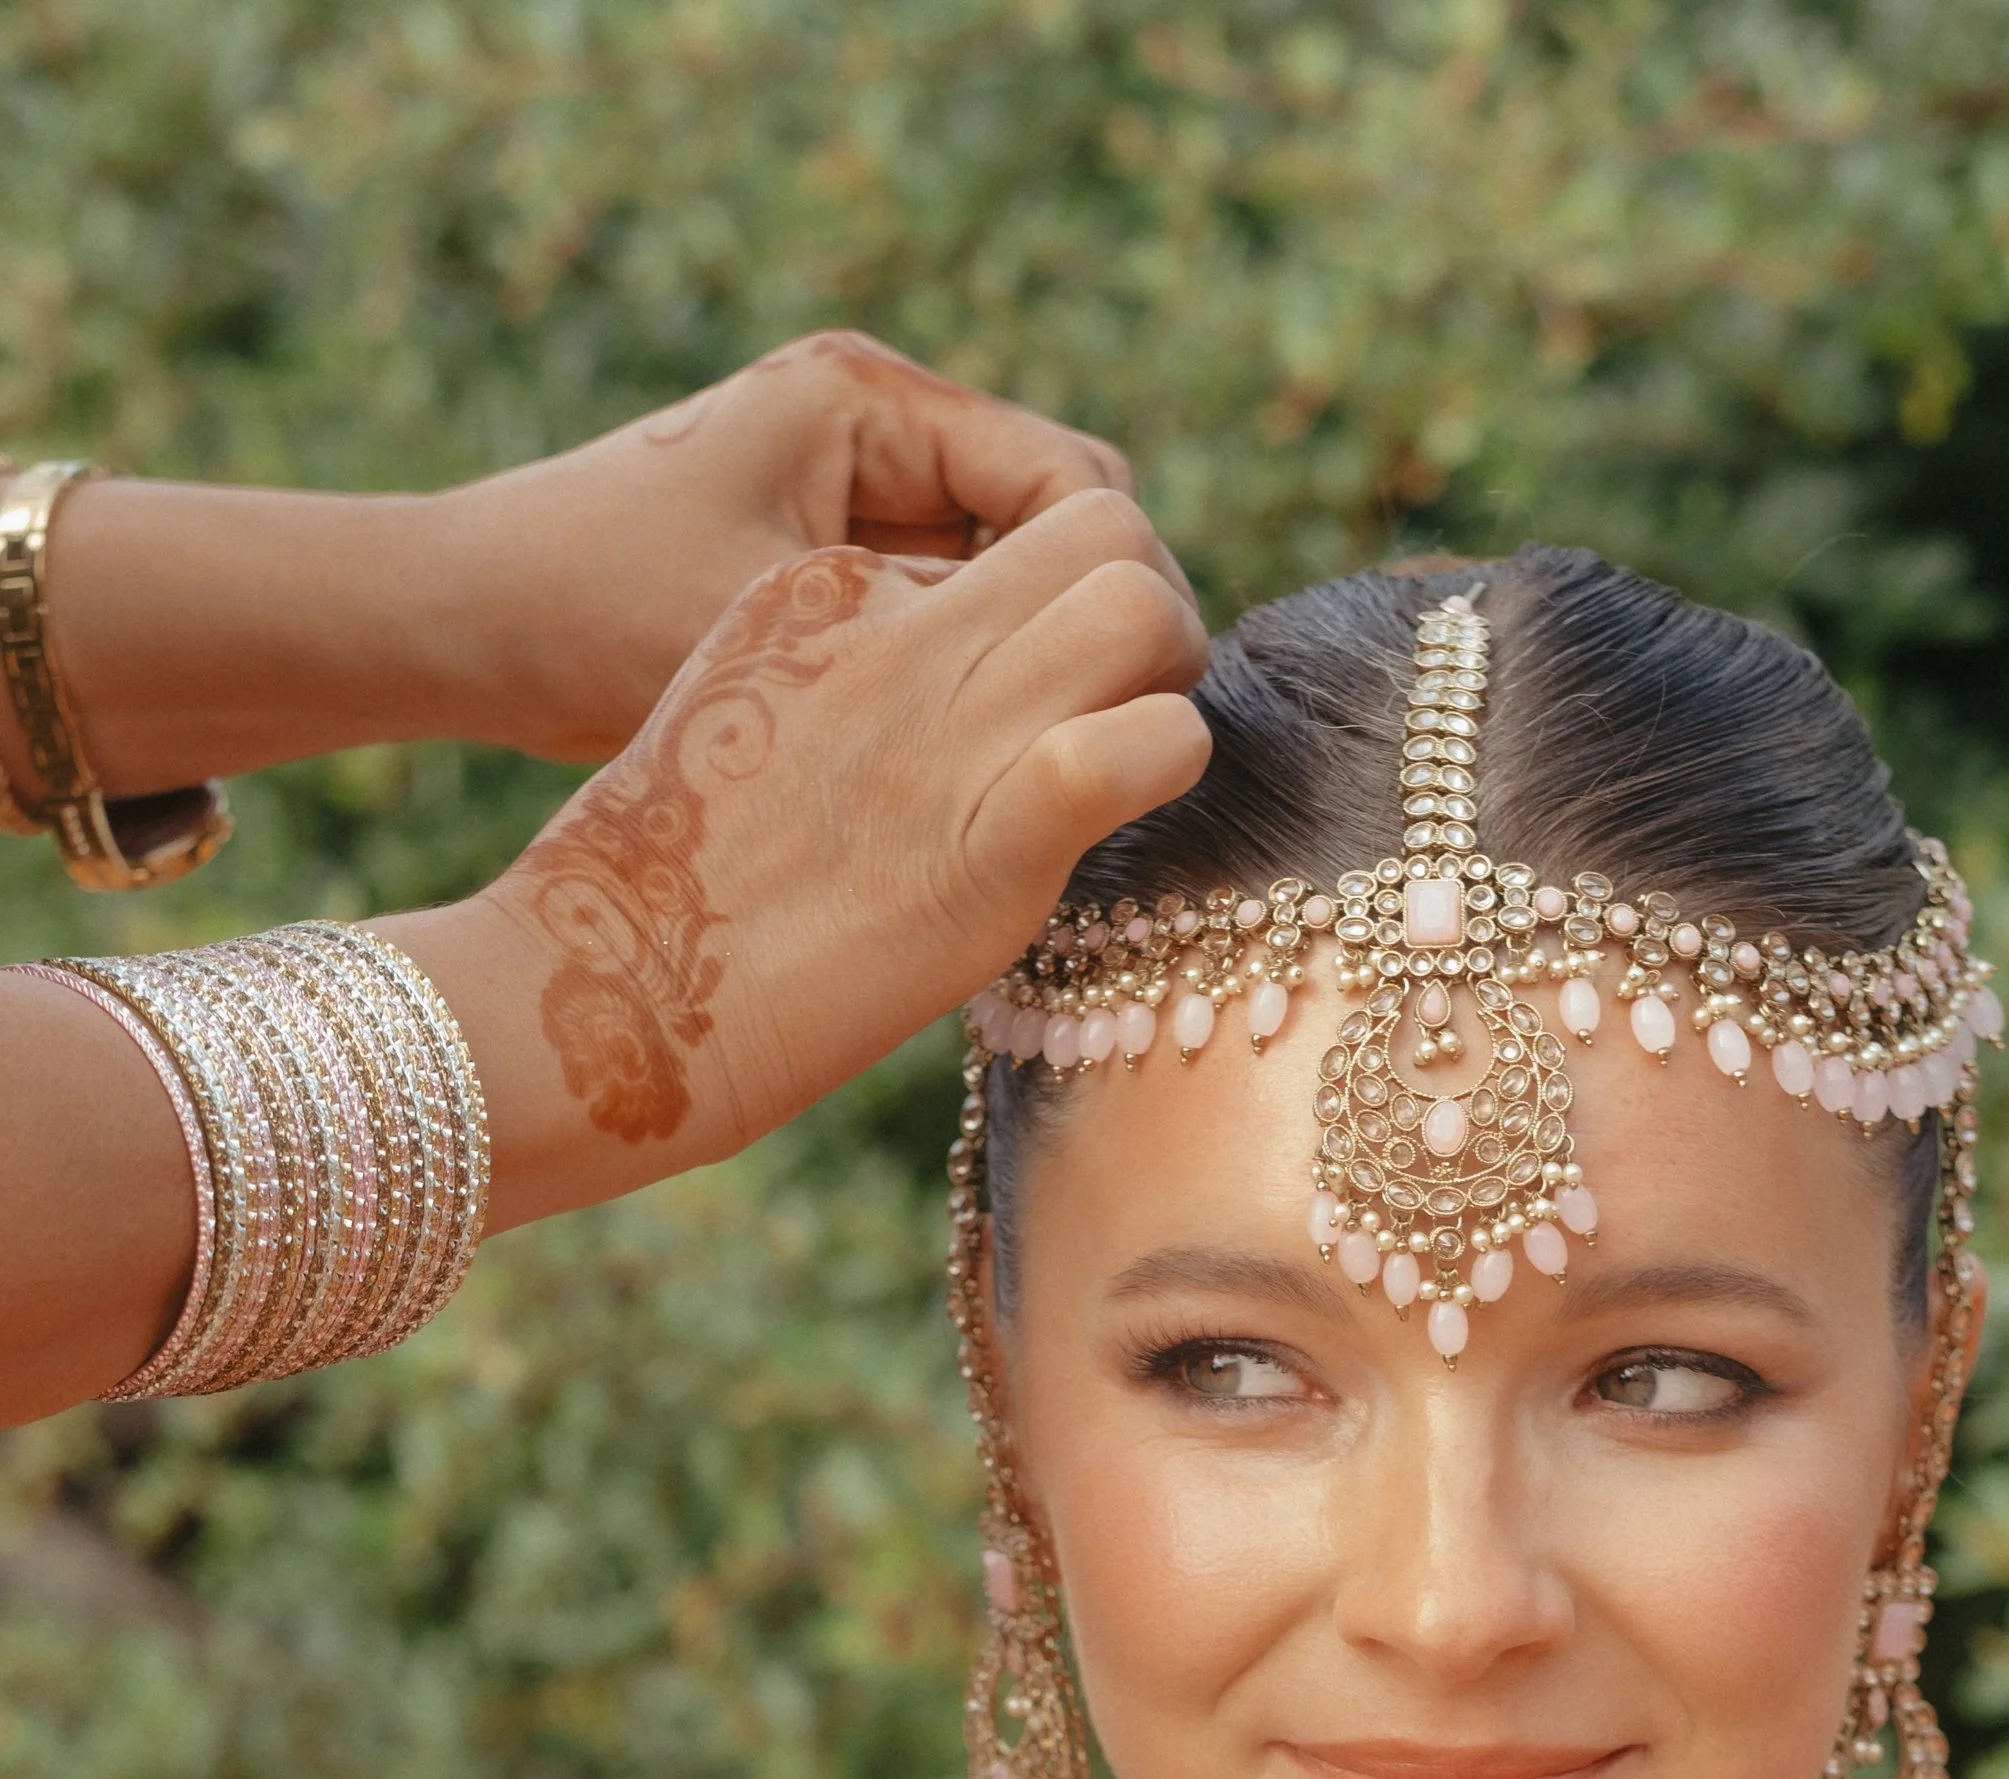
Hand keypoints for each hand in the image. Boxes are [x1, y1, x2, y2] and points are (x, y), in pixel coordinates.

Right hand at [396, 489, 1211, 1225]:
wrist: (618, 986)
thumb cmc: (683, 886)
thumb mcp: (751, 716)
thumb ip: (852, 675)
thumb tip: (961, 691)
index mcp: (834, 586)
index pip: (1011, 542)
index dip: (1063, 607)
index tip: (1058, 688)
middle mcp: (899, 633)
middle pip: (1102, 525)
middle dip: (1155, 598)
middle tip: (1145, 696)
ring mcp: (944, 727)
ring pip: (1139, 603)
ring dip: (1175, 672)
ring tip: (1145, 749)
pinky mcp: (989, 835)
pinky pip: (1135, 744)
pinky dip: (1167, 760)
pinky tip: (1137, 804)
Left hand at [428, 331, 1170, 762]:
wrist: (461, 627)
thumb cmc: (597, 615)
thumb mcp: (789, 635)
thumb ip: (937, 640)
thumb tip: (1090, 695)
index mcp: (866, 400)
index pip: (1070, 477)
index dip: (1126, 581)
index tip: (1154, 686)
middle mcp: (864, 425)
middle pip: (1046, 522)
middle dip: (1089, 619)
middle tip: (1125, 735)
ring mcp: (840, 491)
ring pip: (996, 575)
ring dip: (1028, 655)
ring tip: (1060, 755)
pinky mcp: (815, 558)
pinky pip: (934, 609)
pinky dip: (964, 671)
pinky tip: (978, 755)